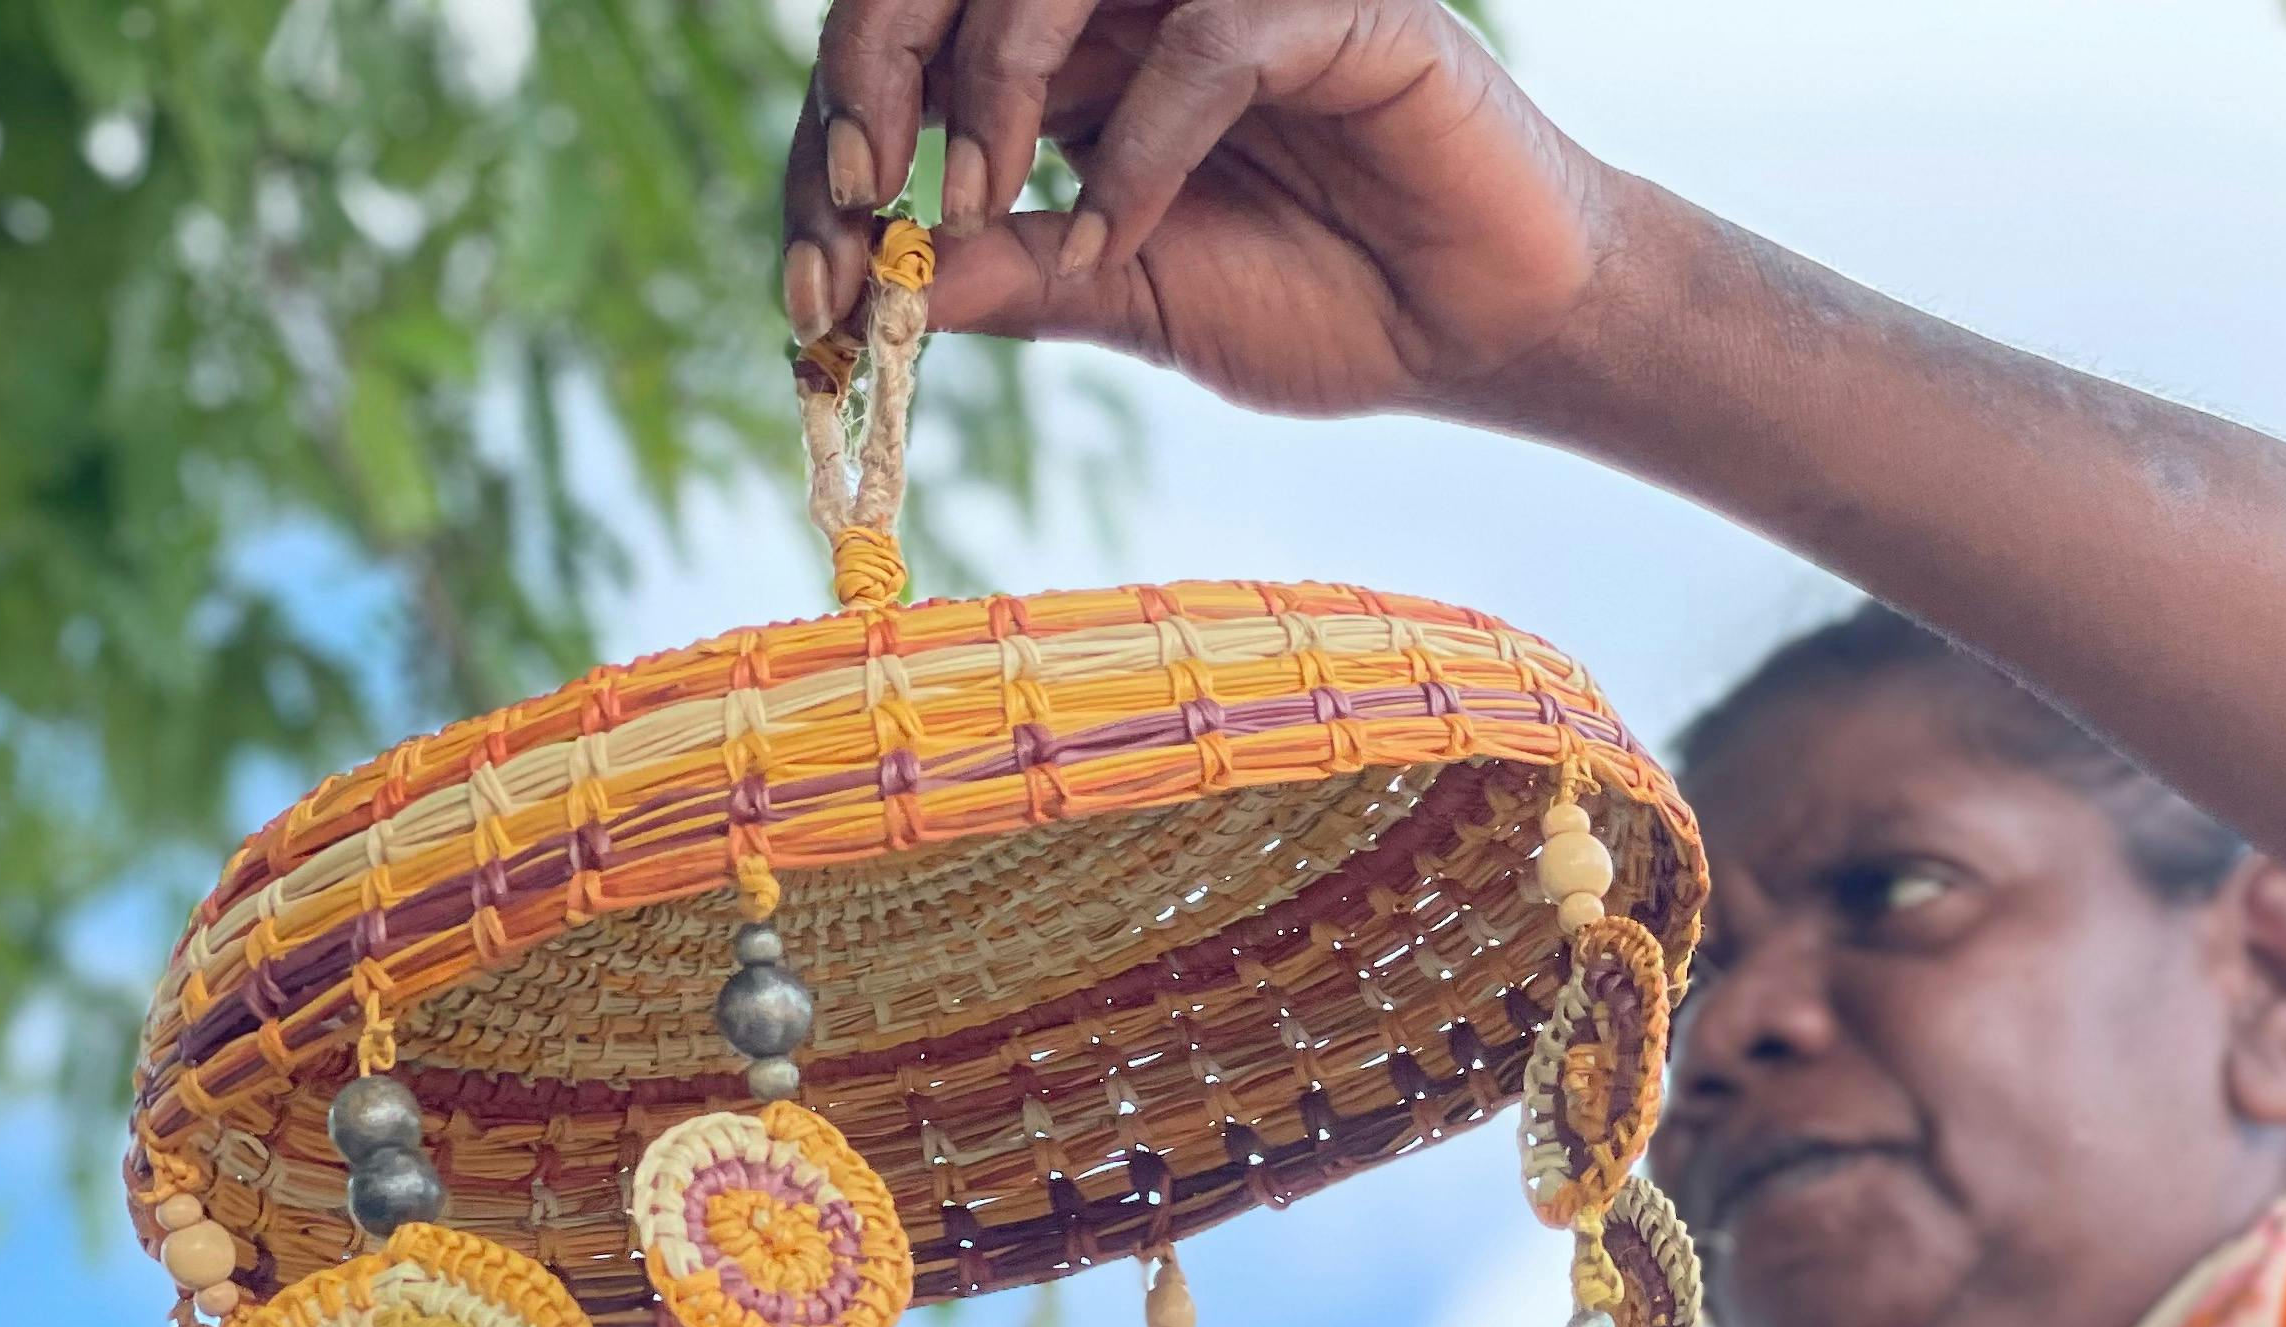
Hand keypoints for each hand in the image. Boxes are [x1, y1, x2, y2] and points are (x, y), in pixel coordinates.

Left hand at [782, 0, 1619, 423]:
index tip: (808, 275)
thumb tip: (867, 292)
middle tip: (856, 200)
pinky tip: (1118, 237)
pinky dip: (1137, 148)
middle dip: (875, 73)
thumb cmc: (1322, 305)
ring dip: (990, 85)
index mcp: (1075, 58)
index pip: (912, 57)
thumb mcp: (1124, 300)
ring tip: (989, 207)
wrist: (1477, 335)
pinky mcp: (1330, 8)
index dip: (835, 149)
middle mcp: (1133, 1)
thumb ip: (1008, 277)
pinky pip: (1201, 38)